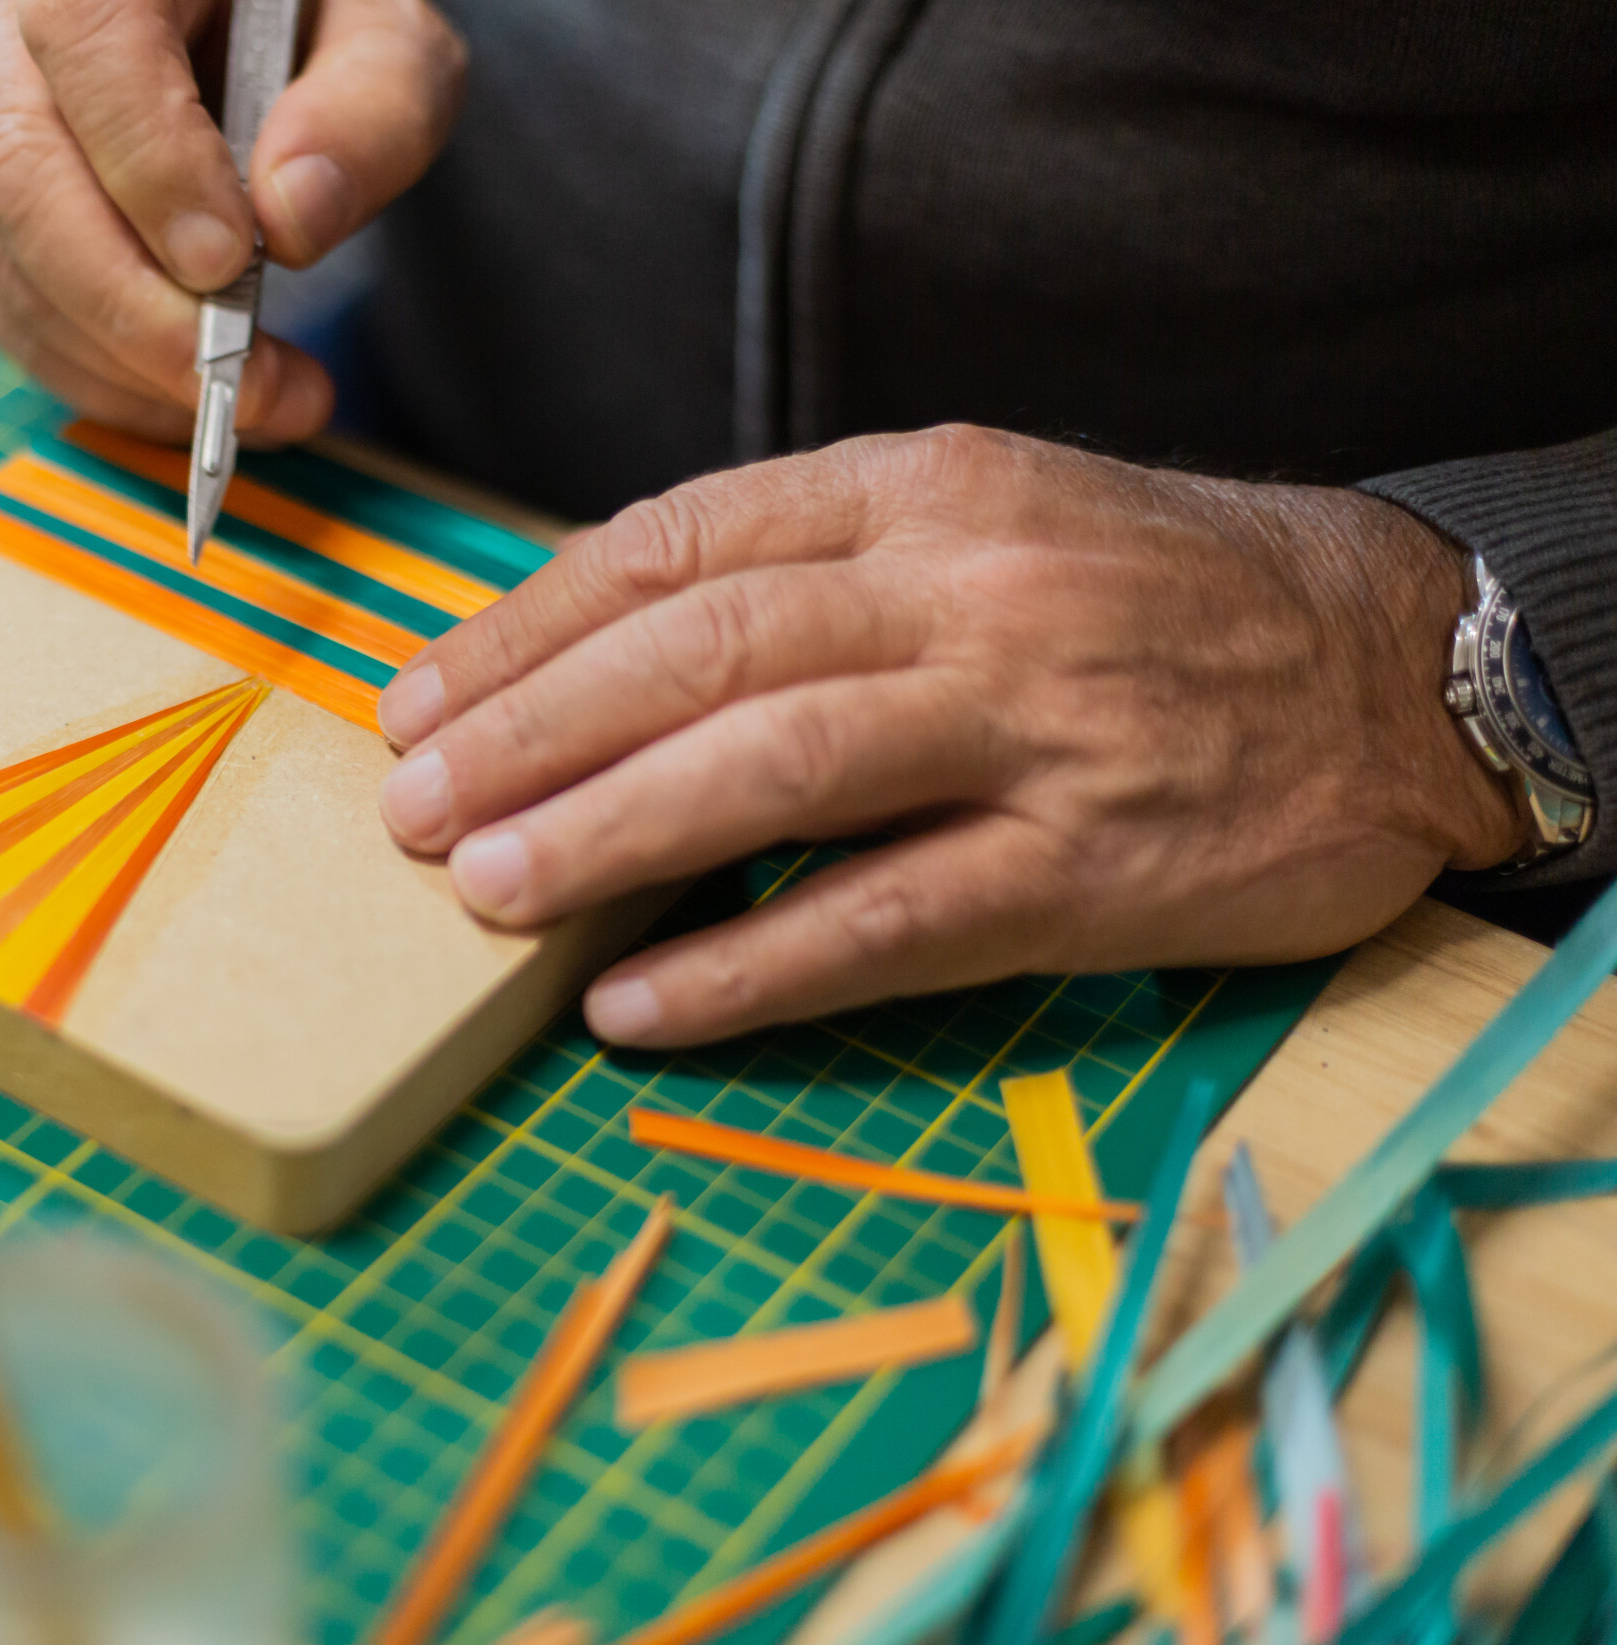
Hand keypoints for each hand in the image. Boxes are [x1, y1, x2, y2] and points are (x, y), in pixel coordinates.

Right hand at [0, 0, 464, 440]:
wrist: (249, 23)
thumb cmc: (308, 19)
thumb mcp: (383, 37)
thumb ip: (369, 110)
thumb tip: (293, 220)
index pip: (91, 52)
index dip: (153, 173)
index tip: (233, 265)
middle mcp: (4, 27)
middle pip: (22, 179)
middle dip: (138, 313)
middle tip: (255, 383)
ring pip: (9, 265)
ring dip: (128, 367)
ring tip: (258, 399)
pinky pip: (13, 311)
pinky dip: (103, 378)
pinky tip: (193, 394)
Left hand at [375, 426, 1527, 1046]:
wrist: (1389, 662)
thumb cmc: (1141, 599)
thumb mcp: (980, 517)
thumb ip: (808, 566)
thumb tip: (595, 659)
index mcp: (919, 490)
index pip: (675, 544)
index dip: (525, 629)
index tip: (421, 702)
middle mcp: (966, 589)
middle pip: (700, 650)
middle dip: (531, 734)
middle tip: (410, 812)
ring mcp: (1035, 726)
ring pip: (776, 767)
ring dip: (606, 833)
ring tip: (483, 892)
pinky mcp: (1092, 868)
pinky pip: (887, 919)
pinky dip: (746, 961)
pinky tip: (638, 1000)